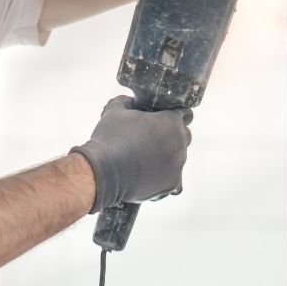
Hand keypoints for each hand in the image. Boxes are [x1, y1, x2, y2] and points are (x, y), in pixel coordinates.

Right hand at [70, 95, 191, 213]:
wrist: (102, 172)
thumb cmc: (110, 138)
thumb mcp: (115, 110)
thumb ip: (127, 101)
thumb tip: (131, 101)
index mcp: (171, 122)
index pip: (184, 114)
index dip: (172, 114)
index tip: (160, 119)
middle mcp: (180, 143)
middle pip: (184, 136)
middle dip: (171, 135)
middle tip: (151, 138)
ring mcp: (178, 166)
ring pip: (179, 158)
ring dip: (167, 156)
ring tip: (145, 159)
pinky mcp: (172, 184)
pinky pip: (175, 179)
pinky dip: (164, 177)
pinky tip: (150, 173)